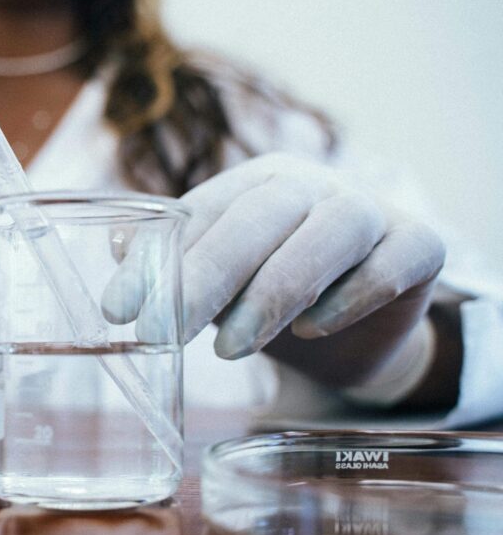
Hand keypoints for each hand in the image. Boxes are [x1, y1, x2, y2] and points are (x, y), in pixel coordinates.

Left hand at [103, 153, 445, 386]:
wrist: (356, 328)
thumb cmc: (272, 293)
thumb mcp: (216, 283)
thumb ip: (172, 263)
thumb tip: (114, 247)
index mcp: (254, 184)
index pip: (200, 212)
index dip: (157, 261)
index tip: (119, 311)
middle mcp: (312, 186)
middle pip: (260, 216)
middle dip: (208, 277)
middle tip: (168, 334)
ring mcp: (370, 210)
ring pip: (329, 233)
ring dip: (275, 292)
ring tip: (232, 350)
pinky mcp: (419, 245)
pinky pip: (391, 263)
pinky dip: (351, 296)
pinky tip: (312, 331)